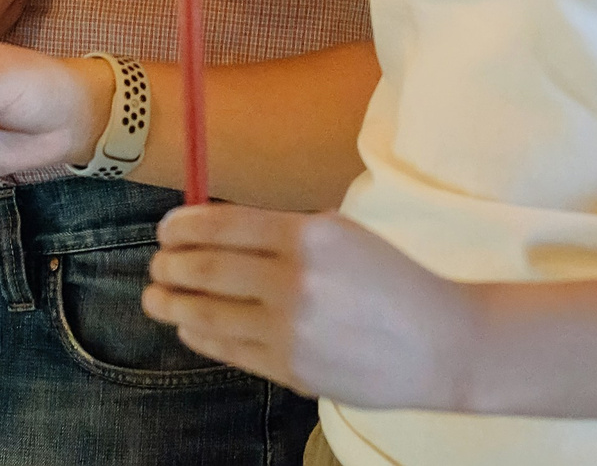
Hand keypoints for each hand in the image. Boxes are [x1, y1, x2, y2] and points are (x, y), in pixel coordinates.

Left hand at [144, 206, 478, 408]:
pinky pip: (229, 349)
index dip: (182, 227)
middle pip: (205, 269)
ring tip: (155, 297)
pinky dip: (200, 335)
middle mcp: (295, 281)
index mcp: (309, 236)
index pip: (223, 225)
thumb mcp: (342, 234)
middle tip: (155, 264)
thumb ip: (282, 231)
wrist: (441, 343)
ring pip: (207, 314)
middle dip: (169, 265)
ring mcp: (290, 331)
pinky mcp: (290, 370)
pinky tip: (190, 326)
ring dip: (171, 303)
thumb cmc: (390, 280)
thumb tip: (213, 228)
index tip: (165, 229)